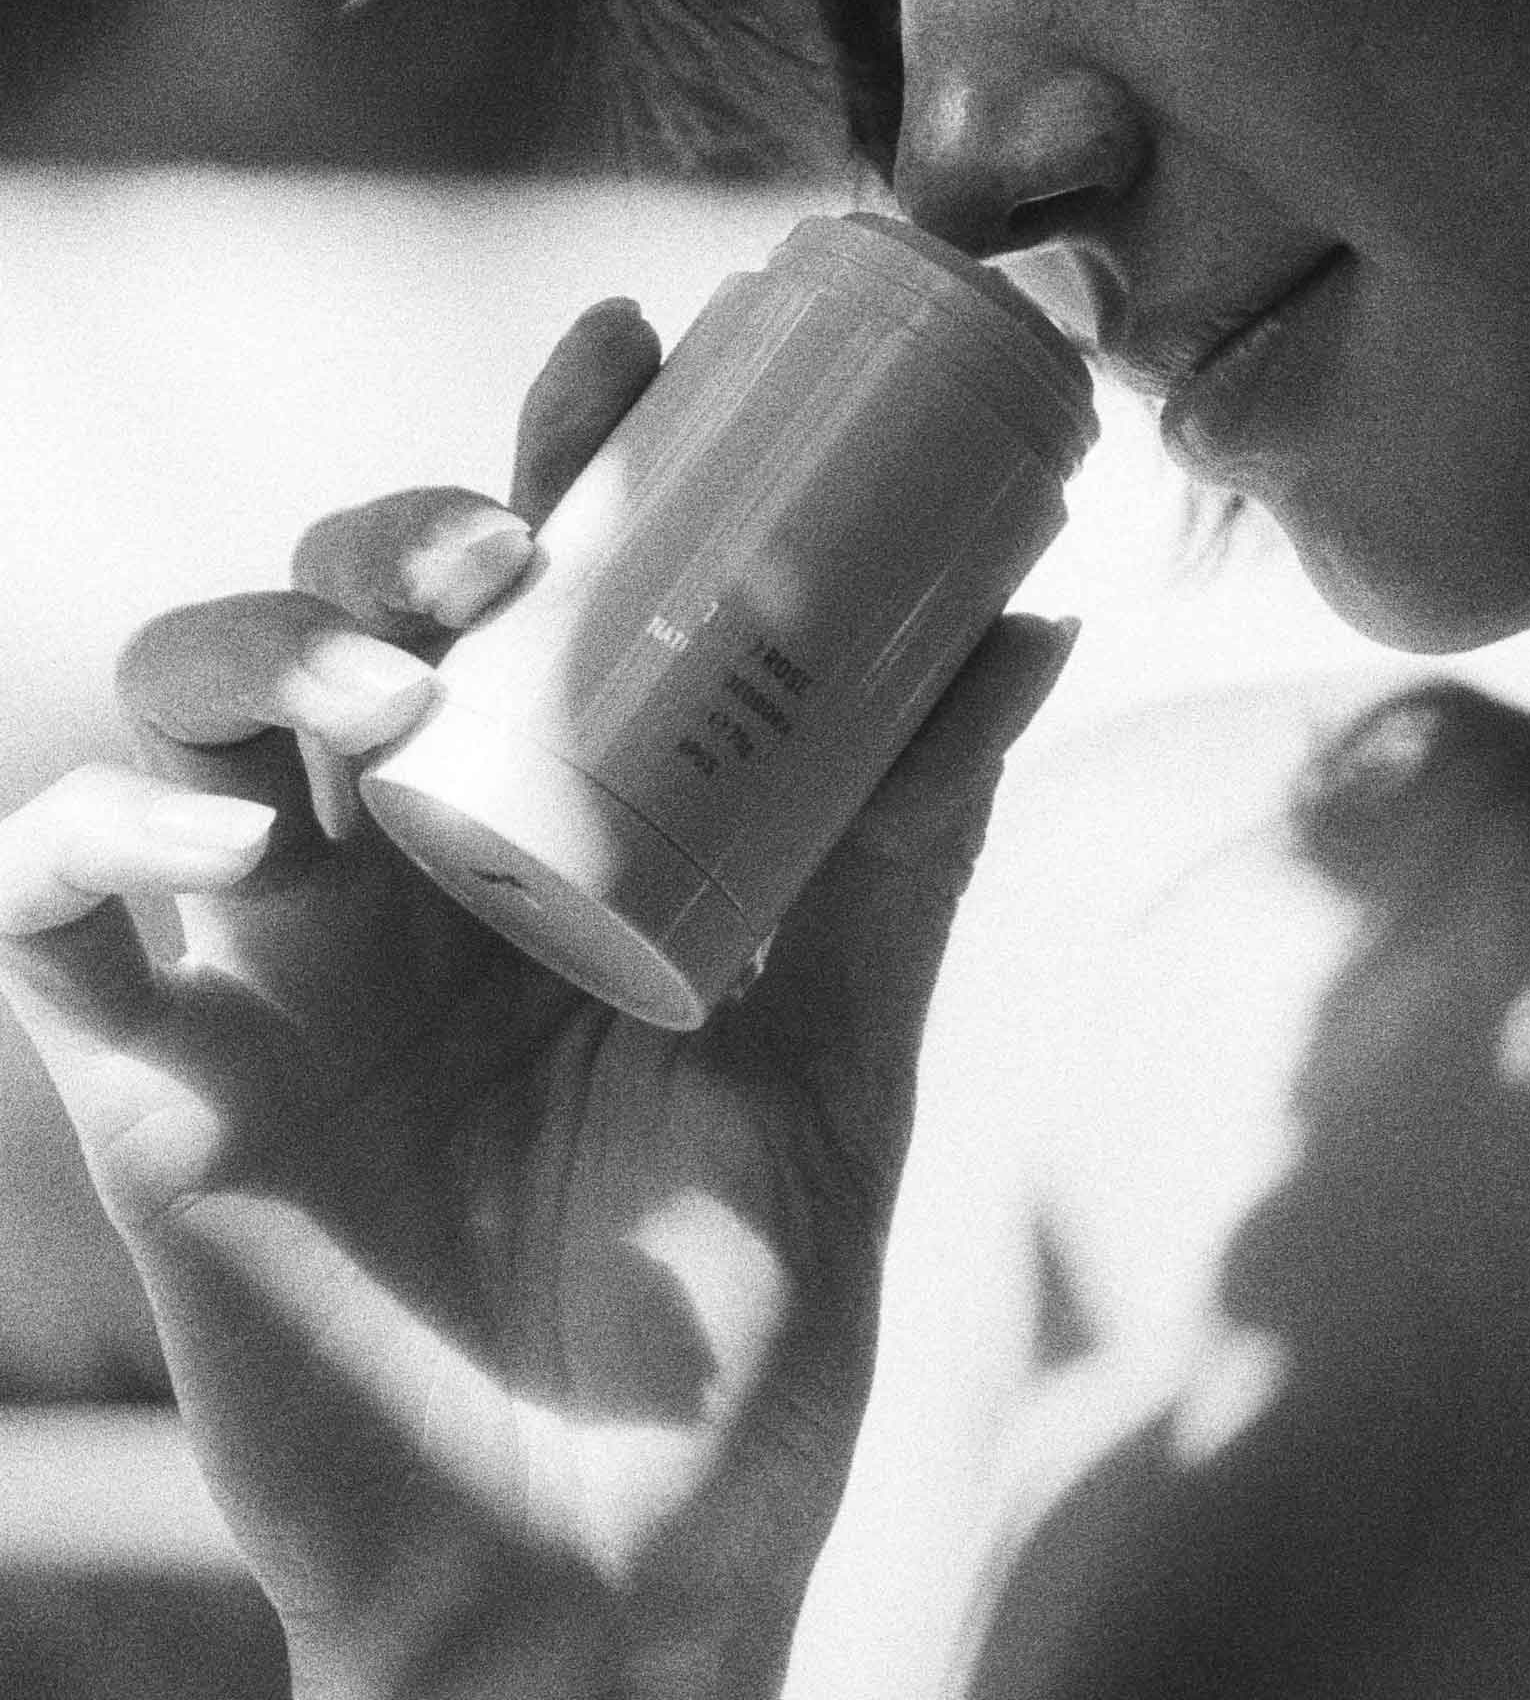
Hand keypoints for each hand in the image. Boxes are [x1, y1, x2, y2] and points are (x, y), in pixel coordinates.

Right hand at [0, 299, 1075, 1699]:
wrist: (615, 1587)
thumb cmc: (727, 1332)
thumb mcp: (838, 1042)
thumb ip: (904, 838)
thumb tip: (1038, 622)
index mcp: (547, 827)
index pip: (524, 585)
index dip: (550, 447)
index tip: (625, 346)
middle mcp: (397, 863)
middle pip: (335, 599)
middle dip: (392, 526)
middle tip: (499, 553)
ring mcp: (271, 963)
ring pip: (180, 697)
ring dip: (257, 641)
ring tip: (385, 687)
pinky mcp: (161, 1080)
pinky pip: (53, 894)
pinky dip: (105, 823)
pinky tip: (226, 838)